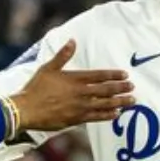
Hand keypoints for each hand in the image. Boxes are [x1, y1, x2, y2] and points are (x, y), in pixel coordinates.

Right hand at [12, 40, 133, 133]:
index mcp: (74, 79)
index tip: (125, 75)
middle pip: (105, 90)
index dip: (113, 75)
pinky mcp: (76, 119)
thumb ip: (62, 55)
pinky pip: (96, 117)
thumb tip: (72, 41)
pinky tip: (117, 114)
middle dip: (121, 88)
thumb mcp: (48, 68)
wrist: (26, 110)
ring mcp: (79, 107)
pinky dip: (107, 115)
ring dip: (120, 102)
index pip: (99, 76)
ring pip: (104, 104)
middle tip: (133, 87)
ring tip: (132, 101)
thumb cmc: (35, 89)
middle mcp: (80, 93)